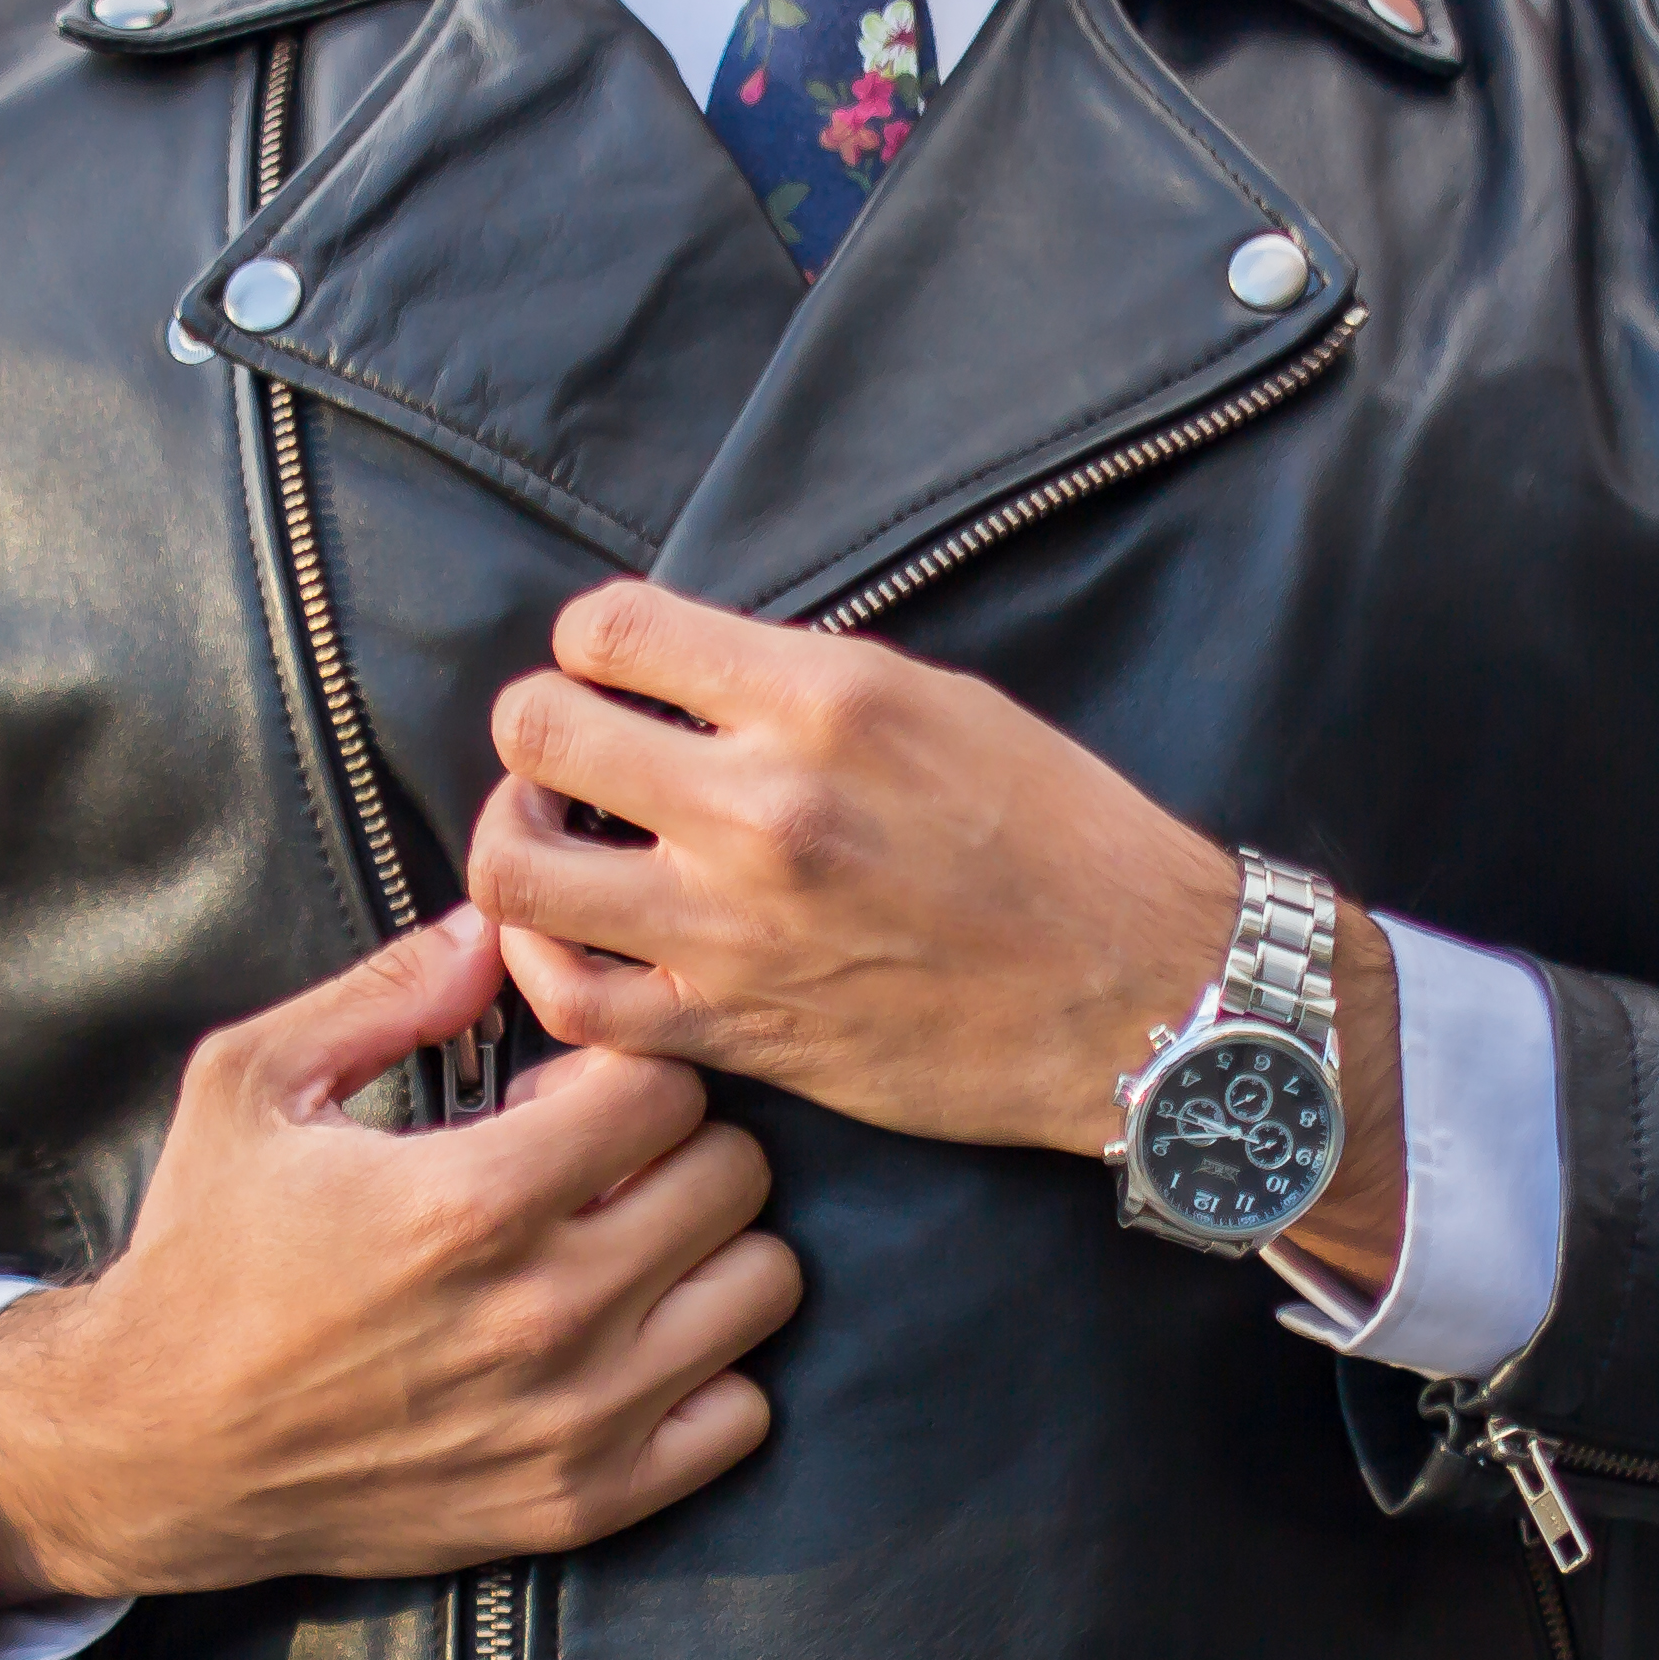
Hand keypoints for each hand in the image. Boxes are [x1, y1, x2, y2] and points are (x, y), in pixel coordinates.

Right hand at [0, 905, 802, 1607]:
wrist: (156, 1447)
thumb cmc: (203, 1256)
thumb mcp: (251, 1085)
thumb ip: (385, 991)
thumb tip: (491, 931)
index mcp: (474, 1198)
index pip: (670, 1089)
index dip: (623, 1071)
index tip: (563, 1095)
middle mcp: (545, 1313)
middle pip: (735, 1176)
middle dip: (678, 1147)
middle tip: (601, 1166)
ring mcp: (575, 1417)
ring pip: (760, 1288)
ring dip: (708, 1251)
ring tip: (627, 1248)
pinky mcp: (580, 1501)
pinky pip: (741, 1417)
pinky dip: (706, 1371)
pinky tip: (631, 1343)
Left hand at [466, 581, 1409, 1279]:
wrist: (1143, 996)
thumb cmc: (1063, 838)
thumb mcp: (941, 702)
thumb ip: (796, 683)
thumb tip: (680, 676)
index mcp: (820, 700)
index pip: (608, 629)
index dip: (589, 643)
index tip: (615, 672)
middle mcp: (762, 808)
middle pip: (538, 731)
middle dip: (539, 731)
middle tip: (569, 753)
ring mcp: (733, 930)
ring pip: (518, 872)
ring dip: (516, 842)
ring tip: (551, 841)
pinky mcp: (732, 1031)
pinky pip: (569, 999)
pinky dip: (541, 965)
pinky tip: (569, 940)